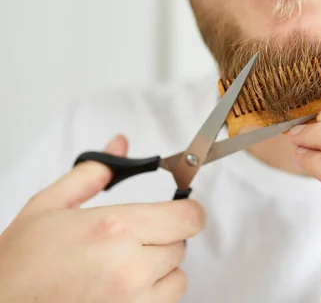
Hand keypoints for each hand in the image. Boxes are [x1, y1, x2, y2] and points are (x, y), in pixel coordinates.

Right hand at [0, 135, 204, 302]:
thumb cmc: (18, 266)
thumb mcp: (48, 206)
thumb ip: (91, 173)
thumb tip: (120, 146)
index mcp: (114, 229)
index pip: (189, 217)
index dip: (186, 211)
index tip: (176, 210)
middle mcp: (130, 268)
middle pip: (182, 245)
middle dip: (162, 237)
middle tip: (130, 239)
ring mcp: (132, 302)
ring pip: (178, 277)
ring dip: (161, 269)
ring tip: (124, 265)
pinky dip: (152, 294)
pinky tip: (123, 288)